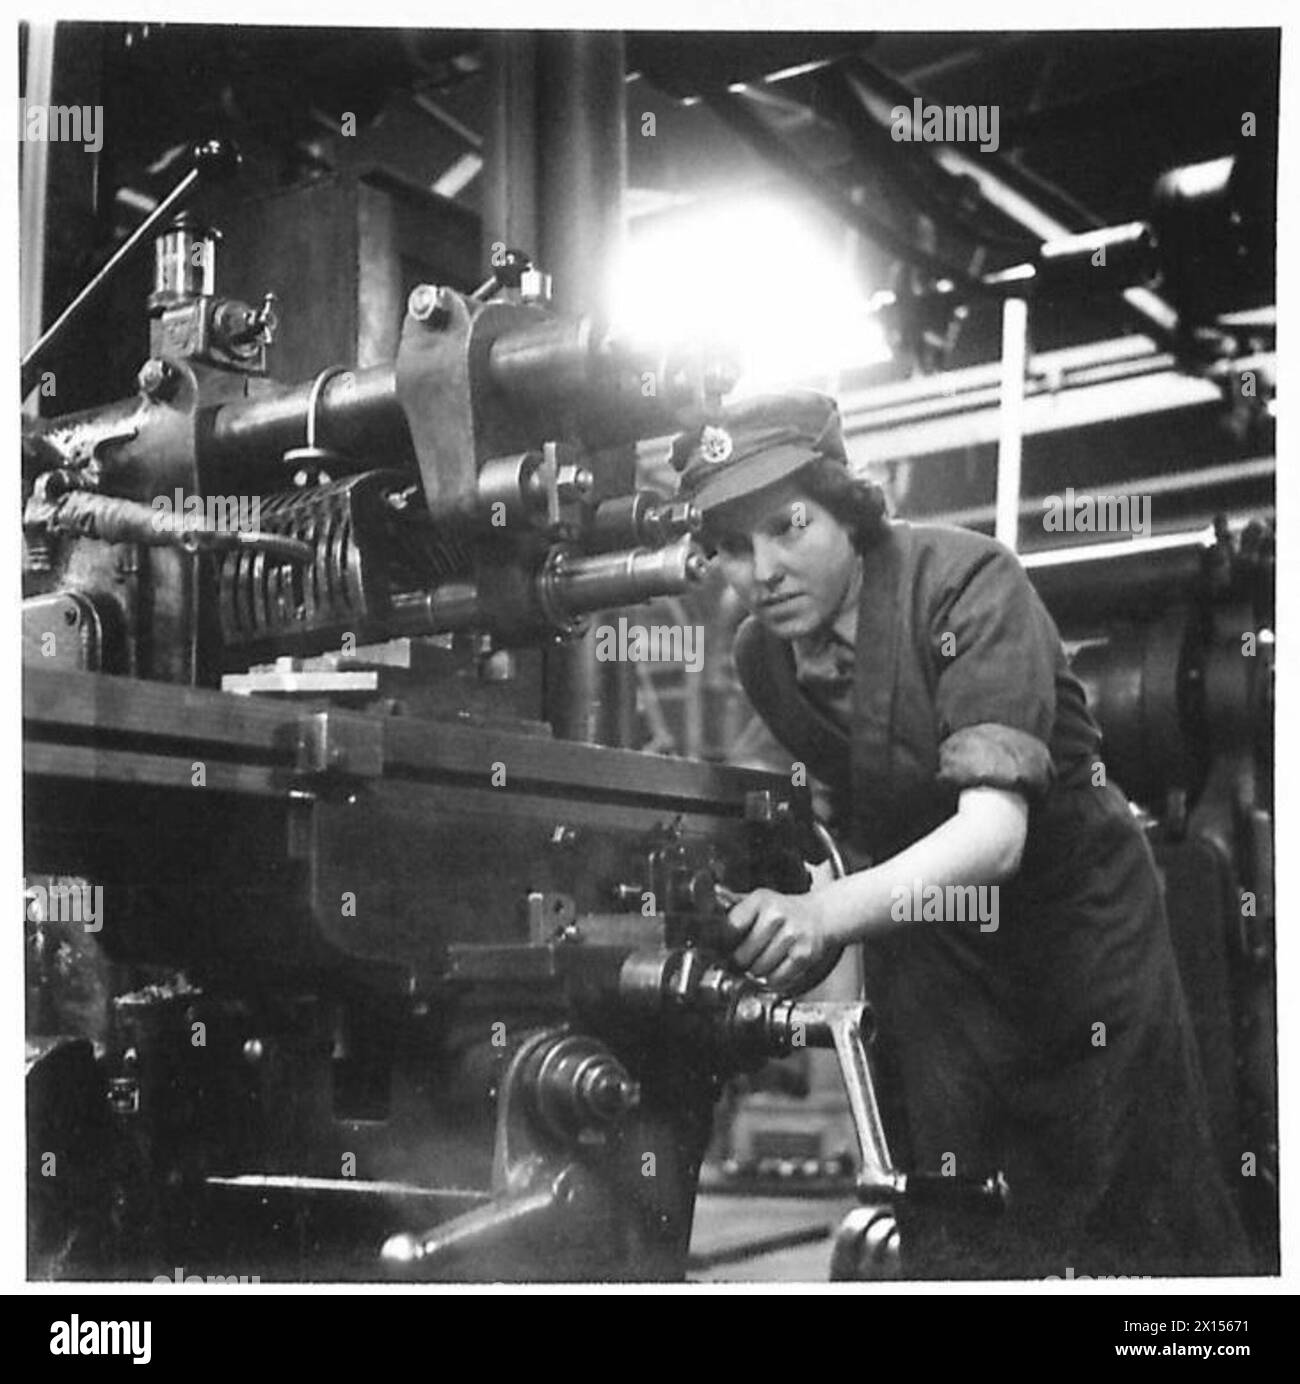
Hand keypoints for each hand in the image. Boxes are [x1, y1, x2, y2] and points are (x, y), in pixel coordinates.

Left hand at [721, 887, 842, 994]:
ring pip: (759, 970)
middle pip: (742, 955)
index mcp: (761, 900)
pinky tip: (774, 969)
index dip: (725, 942)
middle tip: (744, 958)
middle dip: (740, 961)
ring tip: (761, 962)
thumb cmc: (785, 910)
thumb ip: (735, 903)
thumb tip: (713, 897)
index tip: (726, 946)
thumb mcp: (760, 900)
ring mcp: (792, 935)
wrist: (821, 915)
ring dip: (756, 972)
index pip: (731, 928)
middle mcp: (776, 915)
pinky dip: (773, 979)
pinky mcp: (804, 954)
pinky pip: (777, 978)